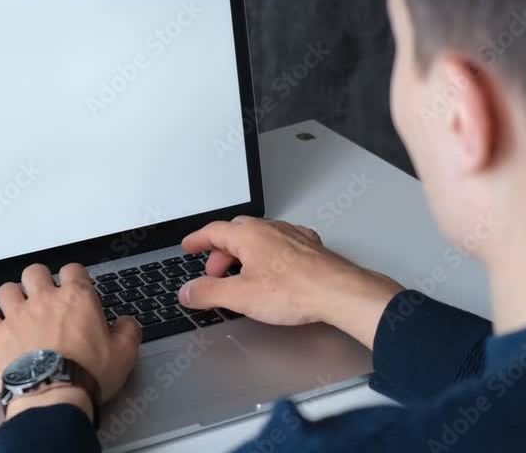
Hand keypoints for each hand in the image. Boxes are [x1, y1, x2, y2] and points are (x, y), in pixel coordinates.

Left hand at [0, 263, 140, 419]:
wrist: (53, 397)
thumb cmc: (86, 376)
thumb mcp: (123, 355)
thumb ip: (128, 332)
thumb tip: (127, 323)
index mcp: (77, 299)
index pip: (73, 269)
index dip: (74, 276)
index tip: (74, 286)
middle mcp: (45, 300)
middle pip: (35, 272)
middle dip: (39, 280)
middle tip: (43, 295)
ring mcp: (18, 315)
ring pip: (7, 289)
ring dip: (11, 296)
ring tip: (16, 307)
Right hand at [179, 216, 404, 347]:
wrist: (338, 292)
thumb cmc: (295, 290)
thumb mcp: (241, 297)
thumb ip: (209, 292)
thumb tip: (187, 291)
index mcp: (249, 236)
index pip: (213, 231)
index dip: (197, 239)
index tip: (189, 246)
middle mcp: (270, 229)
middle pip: (236, 233)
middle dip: (221, 251)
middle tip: (215, 272)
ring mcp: (292, 235)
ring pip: (260, 236)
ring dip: (246, 252)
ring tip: (243, 274)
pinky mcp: (310, 247)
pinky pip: (282, 242)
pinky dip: (270, 253)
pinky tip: (274, 267)